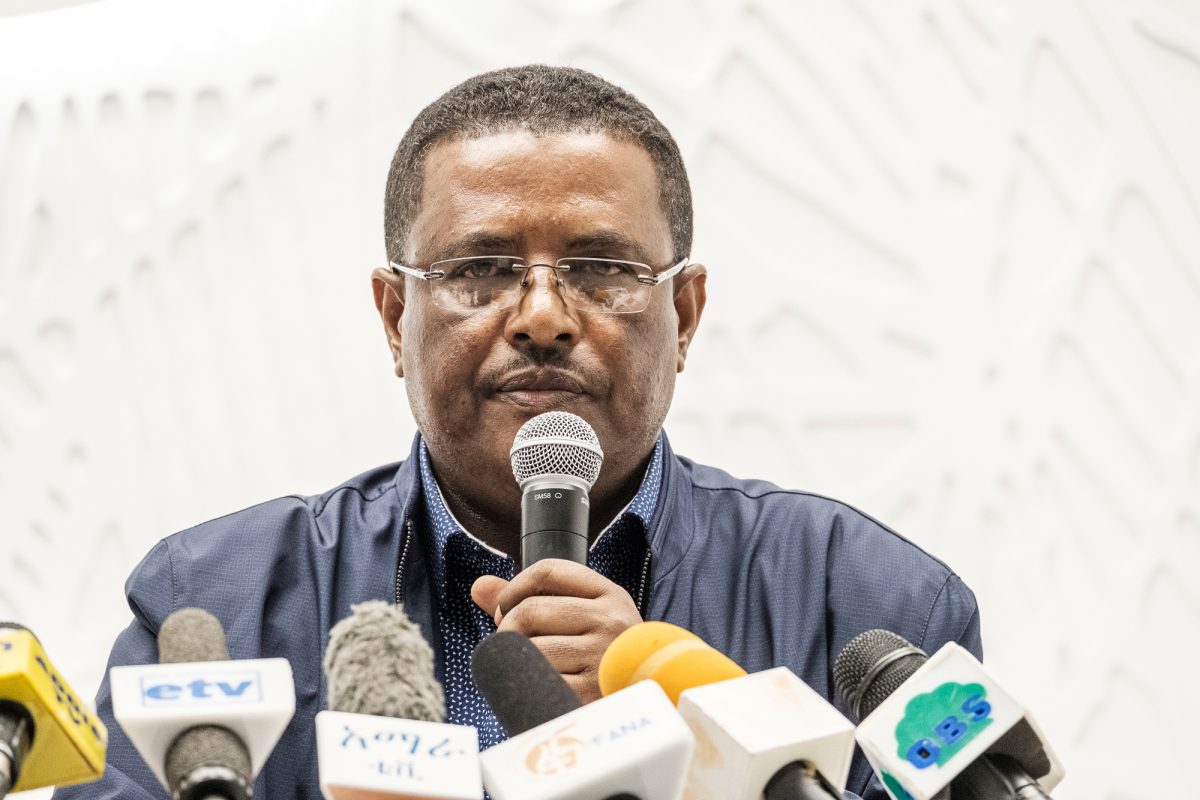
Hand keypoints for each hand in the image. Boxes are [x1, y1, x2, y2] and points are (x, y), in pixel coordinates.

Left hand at [471, 559, 641, 703]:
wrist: (642, 707)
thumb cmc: (604, 659)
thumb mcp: (583, 620)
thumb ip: (532, 600)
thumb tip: (479, 586)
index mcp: (610, 595)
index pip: (548, 570)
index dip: (514, 587)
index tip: (505, 608)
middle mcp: (610, 621)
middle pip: (530, 609)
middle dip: (508, 629)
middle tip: (514, 648)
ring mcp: (602, 657)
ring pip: (529, 649)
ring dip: (518, 662)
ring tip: (531, 670)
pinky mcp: (590, 693)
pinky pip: (536, 682)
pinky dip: (529, 688)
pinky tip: (541, 691)